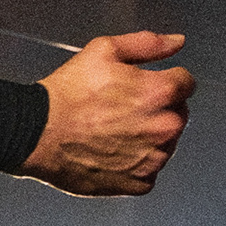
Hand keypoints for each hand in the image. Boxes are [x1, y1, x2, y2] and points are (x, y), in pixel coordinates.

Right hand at [28, 31, 192, 194]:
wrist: (39, 133)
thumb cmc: (68, 94)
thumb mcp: (105, 50)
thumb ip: (148, 44)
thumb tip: (176, 42)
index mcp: (161, 93)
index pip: (186, 83)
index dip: (164, 80)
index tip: (143, 85)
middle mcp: (164, 128)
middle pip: (178, 114)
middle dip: (159, 108)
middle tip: (122, 107)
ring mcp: (154, 159)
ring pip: (165, 143)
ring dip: (148, 136)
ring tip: (113, 130)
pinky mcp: (140, 183)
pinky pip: (148, 170)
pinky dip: (135, 162)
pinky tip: (111, 151)